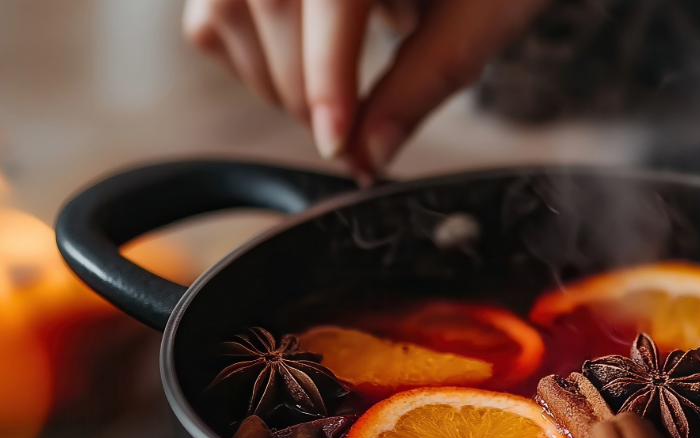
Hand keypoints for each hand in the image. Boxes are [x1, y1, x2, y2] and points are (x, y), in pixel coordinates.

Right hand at [183, 0, 547, 177]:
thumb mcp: (481, 17)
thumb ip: (422, 83)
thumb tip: (369, 155)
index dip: (327, 76)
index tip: (337, 143)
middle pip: (270, 5)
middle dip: (307, 93)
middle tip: (348, 137)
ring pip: (226, 12)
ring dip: (276, 77)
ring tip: (339, 78)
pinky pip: (212, 14)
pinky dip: (250, 53)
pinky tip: (309, 51)